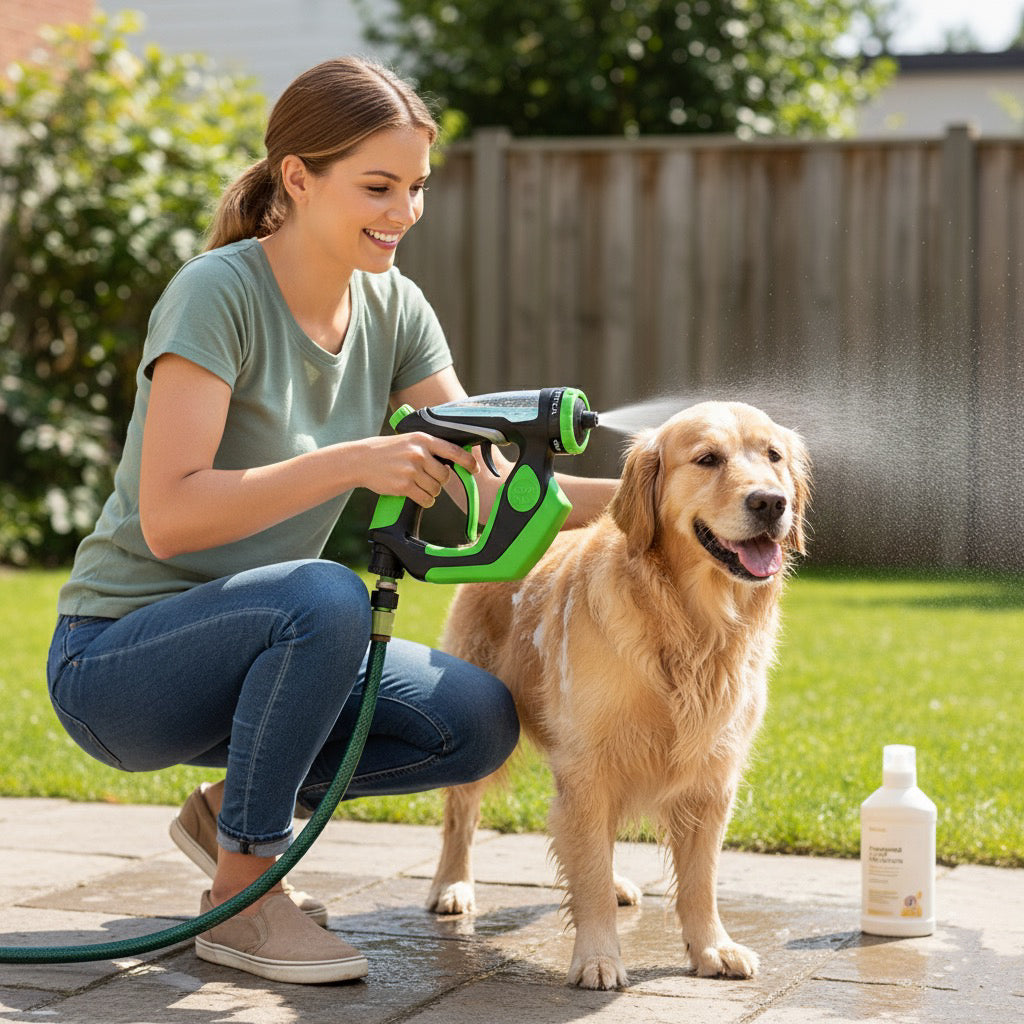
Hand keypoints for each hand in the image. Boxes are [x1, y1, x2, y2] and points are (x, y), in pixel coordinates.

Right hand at [350, 432, 477, 507]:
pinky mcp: (404, 486)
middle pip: (445, 475)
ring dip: (431, 491)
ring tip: (417, 485)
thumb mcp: (409, 440)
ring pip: (436, 489)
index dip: (468, 461)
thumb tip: (453, 459)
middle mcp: (419, 453)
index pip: (454, 451)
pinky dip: (425, 501)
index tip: (474, 469)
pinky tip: (416, 495)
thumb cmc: (387, 451)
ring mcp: (411, 470)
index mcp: (423, 439)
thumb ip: (429, 447)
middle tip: (427, 478)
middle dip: (440, 480)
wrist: (361, 460)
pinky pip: (426, 499)